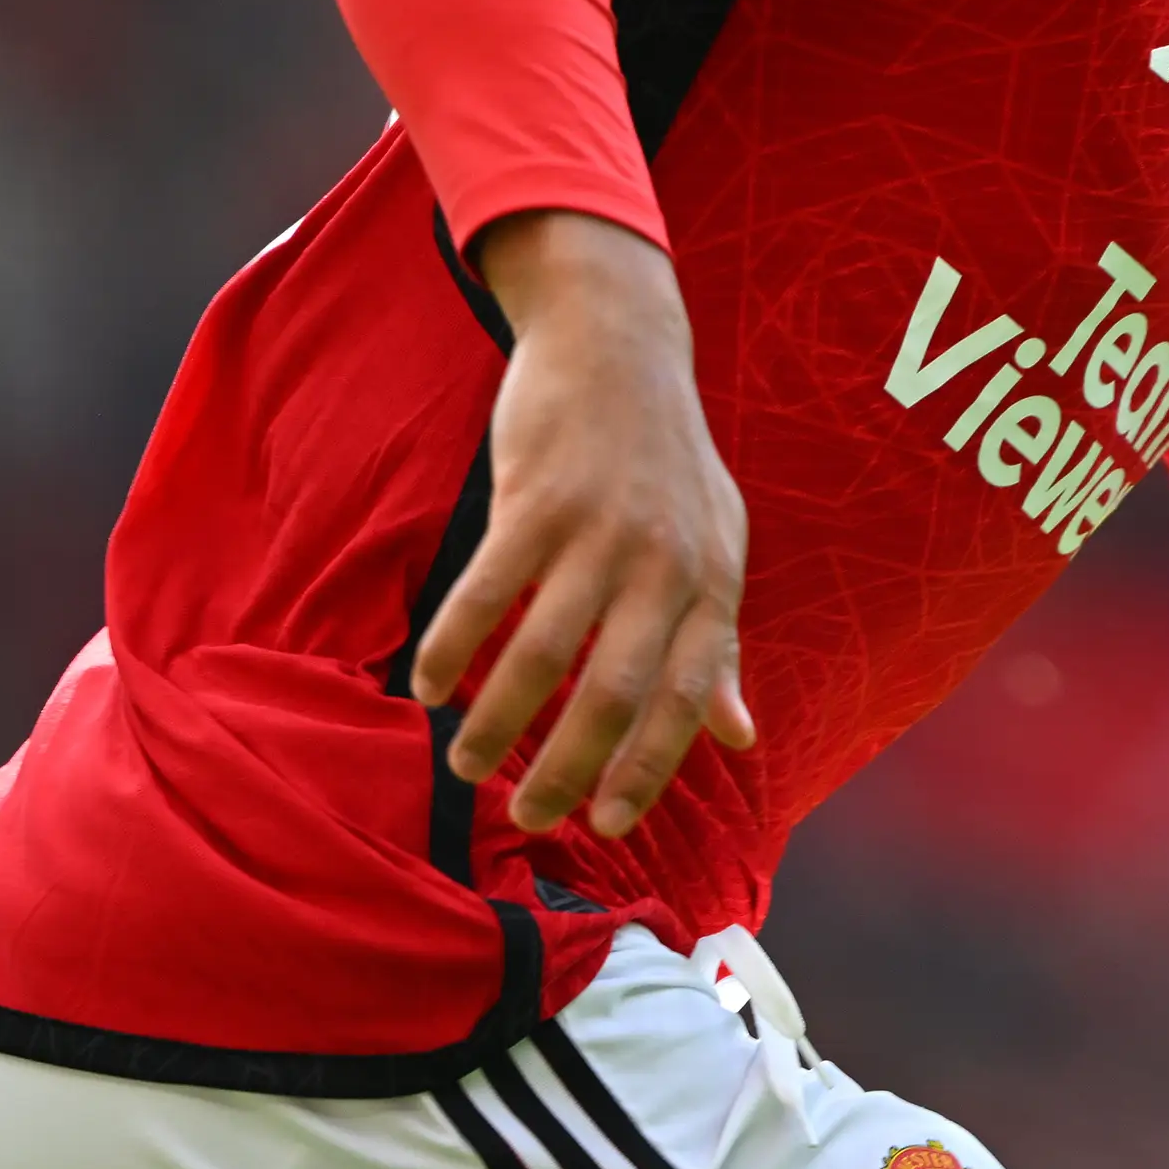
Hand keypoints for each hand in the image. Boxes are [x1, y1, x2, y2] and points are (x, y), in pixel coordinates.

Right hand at [406, 210, 755, 837]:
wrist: (619, 342)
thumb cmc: (668, 459)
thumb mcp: (715, 544)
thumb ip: (720, 643)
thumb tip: (740, 737)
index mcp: (711, 581)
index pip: (686, 700)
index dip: (646, 771)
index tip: (602, 826)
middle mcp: (663, 562)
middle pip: (611, 695)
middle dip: (563, 771)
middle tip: (523, 814)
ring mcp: (600, 528)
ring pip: (542, 655)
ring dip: (496, 722)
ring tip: (464, 762)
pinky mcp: (537, 497)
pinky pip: (485, 594)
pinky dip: (452, 650)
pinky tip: (428, 686)